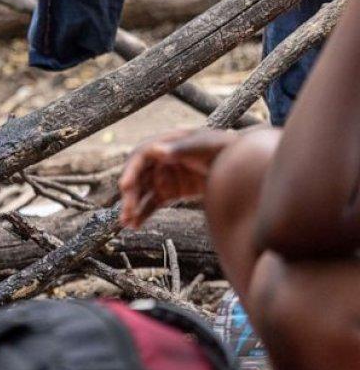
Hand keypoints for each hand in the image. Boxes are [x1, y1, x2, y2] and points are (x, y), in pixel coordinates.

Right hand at [119, 128, 237, 227]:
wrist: (244, 167)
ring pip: (142, 192)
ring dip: (132, 206)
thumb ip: (182, 148)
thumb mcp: (206, 147)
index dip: (131, 170)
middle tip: (127, 211)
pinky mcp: (170, 192)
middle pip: (138, 176)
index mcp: (166, 143)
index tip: (125, 186)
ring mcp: (164, 176)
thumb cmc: (226, 150)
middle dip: (131, 194)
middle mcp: (160, 160)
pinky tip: (135, 225)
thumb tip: (156, 149)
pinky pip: (151, 203)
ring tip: (127, 222)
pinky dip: (143, 213)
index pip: (141, 156)